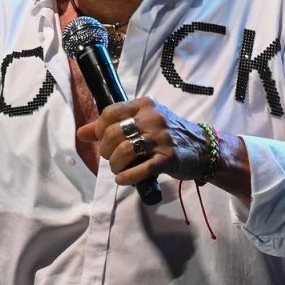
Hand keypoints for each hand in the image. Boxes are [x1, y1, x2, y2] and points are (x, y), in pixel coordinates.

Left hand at [76, 95, 207, 188]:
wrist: (203, 148)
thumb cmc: (169, 135)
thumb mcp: (143, 123)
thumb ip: (113, 125)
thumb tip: (81, 133)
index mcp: (145, 105)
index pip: (110, 113)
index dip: (99, 129)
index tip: (103, 141)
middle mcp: (153, 118)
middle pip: (113, 134)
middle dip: (106, 151)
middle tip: (111, 158)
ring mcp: (161, 138)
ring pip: (124, 151)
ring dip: (115, 165)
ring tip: (119, 170)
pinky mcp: (168, 158)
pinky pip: (141, 169)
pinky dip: (127, 177)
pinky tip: (124, 179)